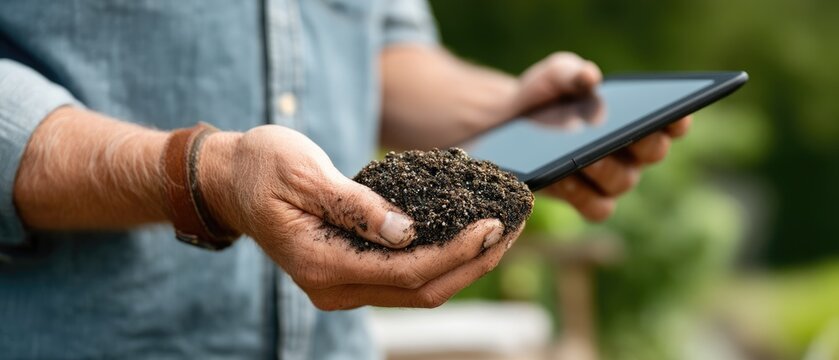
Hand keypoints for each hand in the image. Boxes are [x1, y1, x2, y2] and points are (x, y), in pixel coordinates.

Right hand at [199, 125, 522, 308]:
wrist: (231, 180)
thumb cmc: (264, 167)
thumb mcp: (307, 174)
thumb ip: (356, 206)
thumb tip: (408, 232)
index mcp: (321, 264)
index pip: (408, 271)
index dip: (457, 252)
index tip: (496, 224)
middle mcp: (333, 287)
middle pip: (422, 291)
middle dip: (474, 263)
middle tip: (516, 227)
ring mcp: (341, 286)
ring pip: (418, 290)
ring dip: (465, 264)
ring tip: (504, 231)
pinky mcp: (351, 272)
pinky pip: (405, 276)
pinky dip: (442, 259)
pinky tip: (467, 235)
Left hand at [512, 51, 690, 220]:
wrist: (512, 120)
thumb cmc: (546, 95)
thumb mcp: (554, 77)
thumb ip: (571, 72)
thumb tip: (590, 76)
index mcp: (638, 118)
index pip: (671, 122)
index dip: (679, 119)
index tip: (675, 112)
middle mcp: (632, 152)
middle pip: (653, 152)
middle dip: (643, 142)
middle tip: (627, 132)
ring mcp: (610, 179)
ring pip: (623, 181)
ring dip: (605, 169)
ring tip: (582, 158)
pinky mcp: (583, 199)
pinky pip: (597, 207)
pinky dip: (581, 194)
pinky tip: (561, 178)